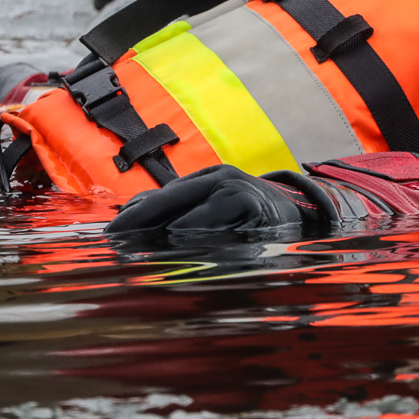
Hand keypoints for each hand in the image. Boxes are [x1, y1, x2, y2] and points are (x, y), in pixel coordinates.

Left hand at [105, 164, 335, 237]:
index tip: (112, 230)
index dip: (134, 212)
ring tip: (131, 240)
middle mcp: (218, 178)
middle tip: (112, 237)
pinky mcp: (248, 203)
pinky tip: (175, 237)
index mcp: (207, 179)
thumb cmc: (256, 216)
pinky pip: (214, 217)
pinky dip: (194, 227)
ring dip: (158, 227)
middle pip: (167, 198)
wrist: (307, 212)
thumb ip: (188, 212)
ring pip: (187, 208)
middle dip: (136, 219)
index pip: (162, 195)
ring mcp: (233, 189)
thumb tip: (141, 218)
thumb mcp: (221, 209)